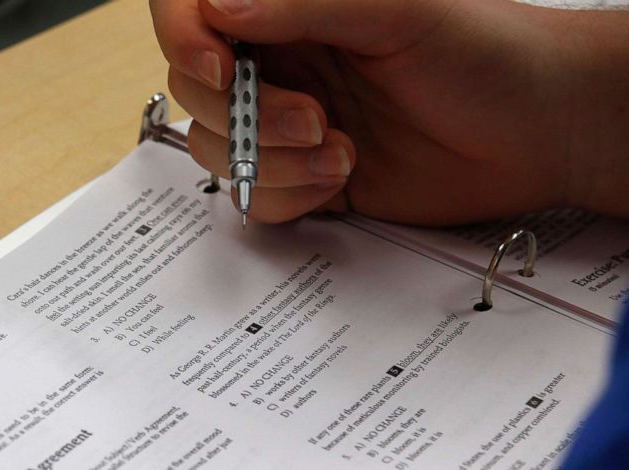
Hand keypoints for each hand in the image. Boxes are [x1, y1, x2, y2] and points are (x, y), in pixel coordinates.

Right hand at [149, 0, 627, 224]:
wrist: (536, 131)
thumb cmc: (484, 52)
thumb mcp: (398, 10)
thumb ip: (303, 3)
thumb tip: (216, 7)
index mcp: (291, 7)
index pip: (193, 10)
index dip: (186, 40)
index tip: (221, 71)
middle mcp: (279, 62)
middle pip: (196, 91)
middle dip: (246, 116)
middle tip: (314, 119)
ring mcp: (284, 124)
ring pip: (217, 150)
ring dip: (270, 163)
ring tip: (338, 152)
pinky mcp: (301, 179)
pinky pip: (252, 198)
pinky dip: (287, 197)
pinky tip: (339, 179)